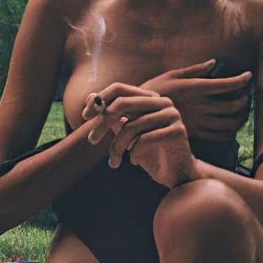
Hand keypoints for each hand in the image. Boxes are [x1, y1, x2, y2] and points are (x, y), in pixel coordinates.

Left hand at [81, 83, 201, 187]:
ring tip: (114, 161)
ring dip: (117, 147)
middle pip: (122, 104)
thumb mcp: (126, 133)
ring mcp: (172, 115)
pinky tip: (135, 162)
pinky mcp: (178, 131)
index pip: (120, 88)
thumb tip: (90, 98)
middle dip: (103, 122)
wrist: (175, 174)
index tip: (84, 116)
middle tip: (91, 140)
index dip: (100, 99)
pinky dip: (135, 153)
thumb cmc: (149, 153)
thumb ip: (111, 115)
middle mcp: (162, 102)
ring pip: (131, 126)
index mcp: (150, 99)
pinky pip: (144, 140)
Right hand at [140, 59, 252, 139]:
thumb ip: (194, 70)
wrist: (137, 116)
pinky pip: (220, 136)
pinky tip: (230, 126)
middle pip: (234, 106)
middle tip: (246, 96)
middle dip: (245, 101)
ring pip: (230, 123)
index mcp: (195, 88)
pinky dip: (230, 131)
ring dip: (241, 117)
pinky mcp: (195, 134)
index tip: (248, 76)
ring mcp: (198, 122)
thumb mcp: (171, 75)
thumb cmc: (153, 91)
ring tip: (241, 111)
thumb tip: (213, 63)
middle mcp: (199, 106)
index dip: (242, 80)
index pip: (227, 84)